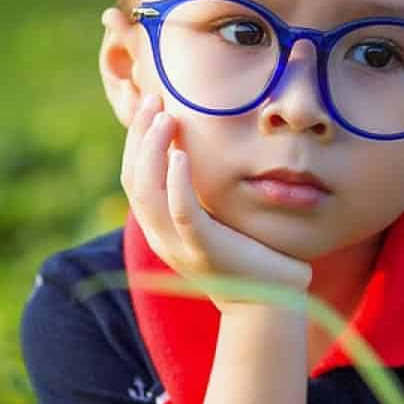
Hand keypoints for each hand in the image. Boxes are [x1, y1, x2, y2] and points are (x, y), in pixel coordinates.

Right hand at [120, 88, 311, 310]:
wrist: (270, 303)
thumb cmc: (250, 256)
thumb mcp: (218, 220)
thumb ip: (204, 193)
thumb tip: (200, 151)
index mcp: (160, 228)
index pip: (133, 178)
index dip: (137, 140)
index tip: (154, 105)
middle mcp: (161, 237)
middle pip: (133, 179)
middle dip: (140, 136)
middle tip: (156, 101)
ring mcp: (178, 245)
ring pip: (147, 193)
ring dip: (152, 151)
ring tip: (167, 119)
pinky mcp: (204, 250)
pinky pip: (182, 213)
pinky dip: (177, 182)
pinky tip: (182, 154)